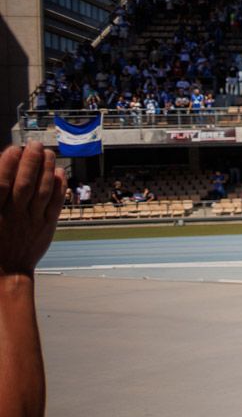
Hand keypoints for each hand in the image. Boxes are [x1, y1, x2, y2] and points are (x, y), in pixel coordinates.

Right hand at [0, 143, 66, 275]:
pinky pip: (55, 205)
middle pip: (25, 185)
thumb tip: (0, 175)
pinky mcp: (47, 227)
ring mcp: (32, 221)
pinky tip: (60, 173)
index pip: (1, 185)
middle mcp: (14, 216)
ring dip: (46, 170)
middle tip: (35, 145)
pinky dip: (59, 188)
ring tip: (48, 153)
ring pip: (42, 192)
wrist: (6, 271)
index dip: (8, 165)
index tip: (13, 149)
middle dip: (31, 162)